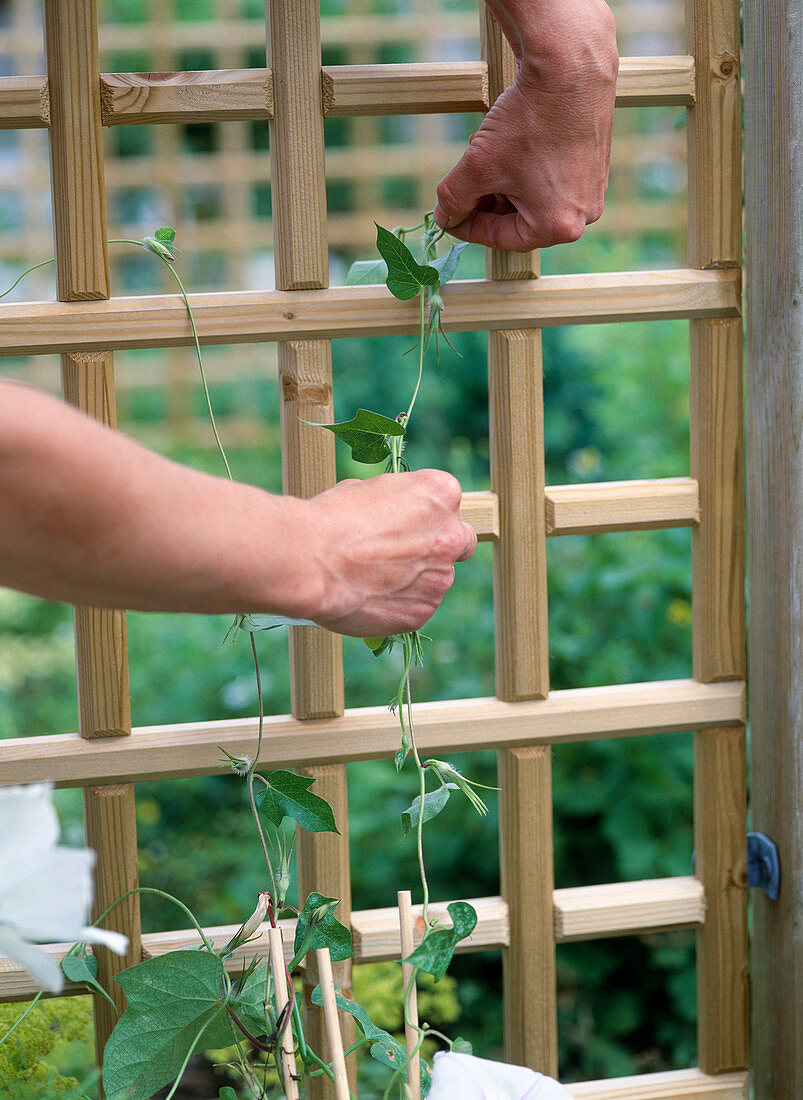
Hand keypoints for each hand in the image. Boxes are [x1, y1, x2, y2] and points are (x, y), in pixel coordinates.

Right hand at [298, 469, 476, 636]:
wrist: (310, 561)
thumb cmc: (332, 519)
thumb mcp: (369, 490)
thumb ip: (397, 504)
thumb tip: (394, 514)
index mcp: (442, 495)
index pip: (448, 504)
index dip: (424, 515)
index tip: (403, 523)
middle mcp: (450, 536)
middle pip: (460, 543)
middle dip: (438, 547)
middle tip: (403, 553)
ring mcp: (440, 578)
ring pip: (436, 580)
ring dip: (414, 580)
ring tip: (372, 578)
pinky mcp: (422, 611)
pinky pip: (416, 607)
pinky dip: (398, 605)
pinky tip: (369, 597)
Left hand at [433, 0, 617, 250]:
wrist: (570, 64)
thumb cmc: (528, 120)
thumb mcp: (478, 166)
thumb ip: (454, 199)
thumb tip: (444, 217)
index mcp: (557, 226)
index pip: (500, 238)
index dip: (467, 226)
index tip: (447, 216)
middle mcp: (583, 215)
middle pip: (520, 218)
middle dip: (488, 200)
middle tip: (464, 183)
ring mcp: (593, 188)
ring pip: (534, 197)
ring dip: (504, 182)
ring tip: (486, 154)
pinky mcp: (596, 162)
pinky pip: (553, 177)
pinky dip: (526, 167)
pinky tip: (510, 142)